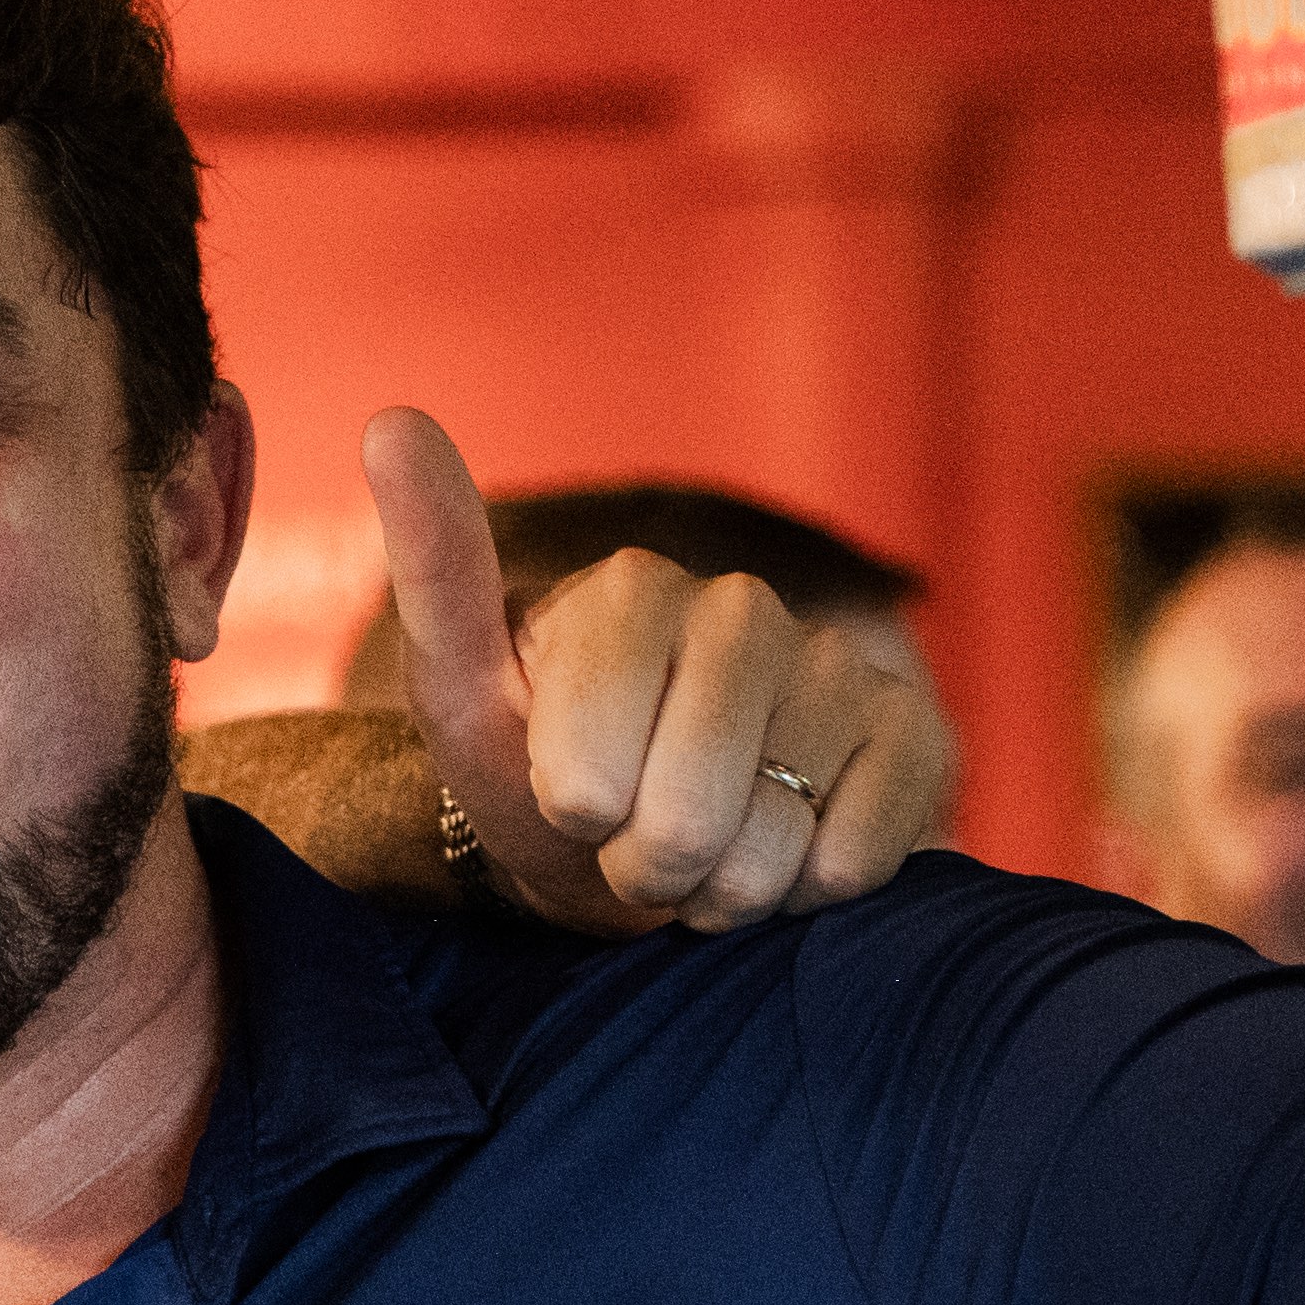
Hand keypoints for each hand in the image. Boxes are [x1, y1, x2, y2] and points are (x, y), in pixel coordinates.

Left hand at [364, 410, 954, 934]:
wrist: (624, 840)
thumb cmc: (529, 767)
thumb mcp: (458, 685)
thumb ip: (436, 564)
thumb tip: (391, 419)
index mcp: (630, 588)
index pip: (585, 773)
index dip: (571, 813)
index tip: (562, 792)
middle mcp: (743, 607)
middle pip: (683, 816)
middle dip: (642, 863)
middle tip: (627, 838)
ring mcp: (836, 666)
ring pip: (773, 844)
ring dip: (722, 885)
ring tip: (701, 848)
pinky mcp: (913, 733)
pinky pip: (859, 850)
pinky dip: (811, 883)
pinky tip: (785, 850)